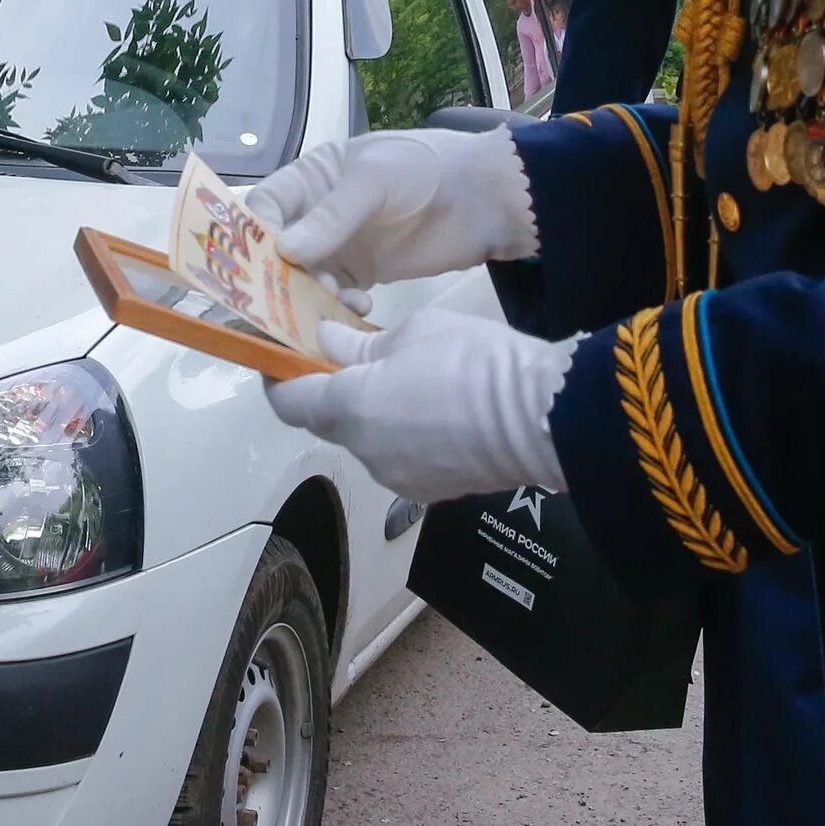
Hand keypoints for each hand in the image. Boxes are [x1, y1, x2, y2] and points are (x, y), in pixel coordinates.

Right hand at [246, 128, 536, 289]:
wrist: (488, 198)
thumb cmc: (429, 170)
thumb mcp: (378, 179)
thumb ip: (334, 213)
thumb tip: (284, 250)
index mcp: (312, 177)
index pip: (265, 206)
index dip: (255, 234)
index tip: (264, 265)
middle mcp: (316, 213)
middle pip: (275, 250)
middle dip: (277, 276)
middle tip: (285, 303)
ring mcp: (339, 246)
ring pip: (302, 279)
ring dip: (309, 296)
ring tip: (334, 303)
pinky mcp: (362, 273)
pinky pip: (334, 297)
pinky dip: (338, 307)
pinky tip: (360, 306)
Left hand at [264, 310, 571, 503]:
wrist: (543, 418)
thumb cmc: (474, 363)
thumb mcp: (412, 333)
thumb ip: (361, 345)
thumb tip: (329, 346)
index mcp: (350, 409)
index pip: (289, 402)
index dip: (280, 379)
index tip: (284, 359)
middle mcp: (364, 452)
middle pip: (329, 422)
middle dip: (333, 393)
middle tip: (354, 356)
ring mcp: (398, 478)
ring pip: (369, 442)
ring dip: (375, 416)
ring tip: (410, 382)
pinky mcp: (432, 492)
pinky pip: (403, 458)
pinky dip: (407, 436)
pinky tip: (439, 412)